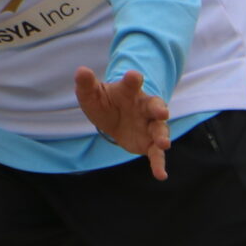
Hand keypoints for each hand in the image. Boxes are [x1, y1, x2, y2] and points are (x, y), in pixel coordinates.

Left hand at [74, 66, 170, 180]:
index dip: (133, 80)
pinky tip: (161, 175)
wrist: (113, 119)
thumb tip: (81, 70)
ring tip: (164, 143)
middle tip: (163, 112)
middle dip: (159, 108)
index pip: (132, 84)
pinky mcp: (149, 143)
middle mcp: (144, 107)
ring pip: (159, 129)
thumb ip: (86, 84)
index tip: (134, 76)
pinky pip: (156, 153)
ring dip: (163, 135)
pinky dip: (159, 164)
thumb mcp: (92, 94)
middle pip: (154, 105)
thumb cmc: (104, 102)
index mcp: (129, 92)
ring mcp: (149, 125)